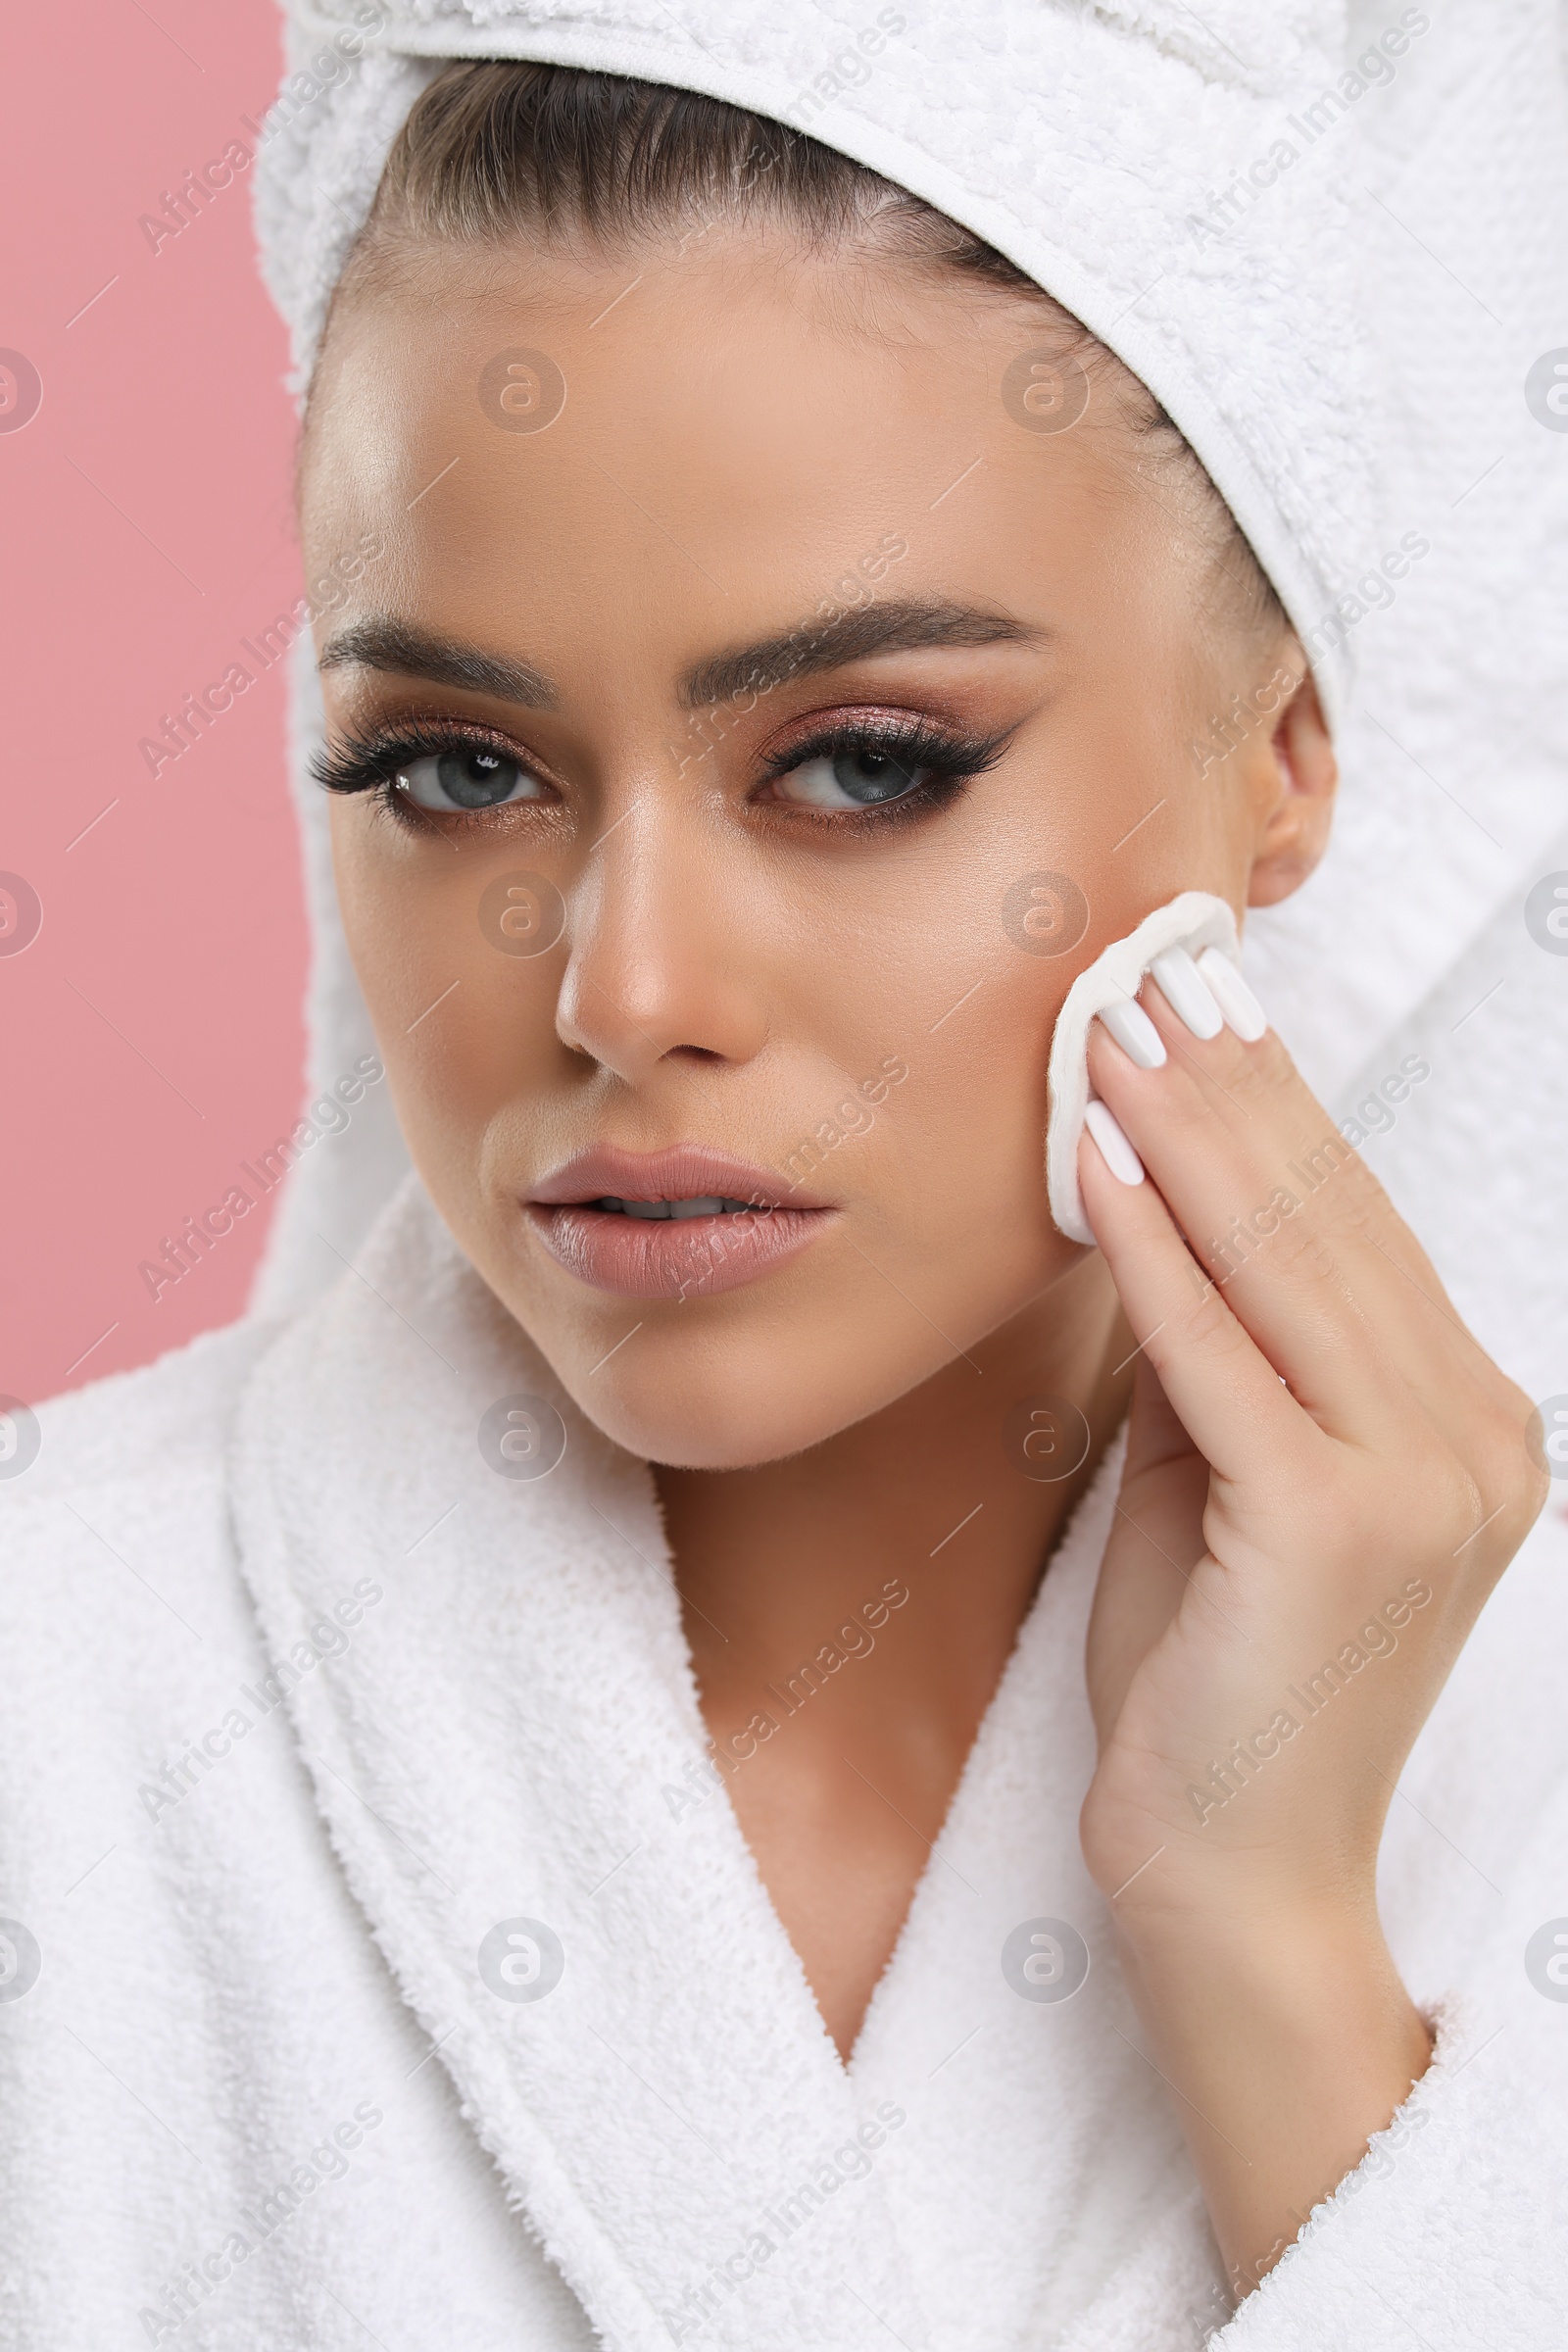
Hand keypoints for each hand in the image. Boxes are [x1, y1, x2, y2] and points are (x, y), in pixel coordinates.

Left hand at [1071, 954, 1545, 2294]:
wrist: (1230, 1875)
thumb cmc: (1214, 1684)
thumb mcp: (1220, 1489)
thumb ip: (1218, 1364)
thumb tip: (1157, 1222)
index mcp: (1469, 1427)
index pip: (1357, 1234)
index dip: (1276, 1112)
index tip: (1206, 1009)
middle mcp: (1477, 1437)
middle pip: (1331, 1223)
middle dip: (1231, 1087)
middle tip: (1150, 967)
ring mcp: (1421, 1481)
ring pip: (1286, 1264)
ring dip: (1189, 1133)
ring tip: (1111, 1026)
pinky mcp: (1334, 1524)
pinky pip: (1220, 1355)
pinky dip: (1155, 1252)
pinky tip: (1101, 1160)